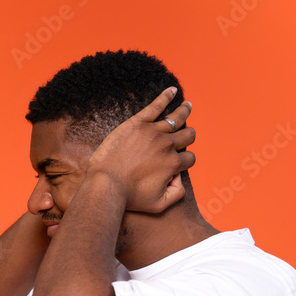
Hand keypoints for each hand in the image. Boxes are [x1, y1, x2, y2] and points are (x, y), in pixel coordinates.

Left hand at [85, 87, 195, 213]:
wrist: (105, 185)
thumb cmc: (128, 198)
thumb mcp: (159, 205)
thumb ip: (177, 193)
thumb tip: (180, 178)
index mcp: (173, 164)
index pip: (190, 158)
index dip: (185, 161)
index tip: (177, 163)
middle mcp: (166, 146)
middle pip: (188, 135)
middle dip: (189, 136)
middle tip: (186, 134)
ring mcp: (152, 132)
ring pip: (177, 118)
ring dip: (184, 111)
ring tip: (187, 105)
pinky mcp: (137, 123)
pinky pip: (156, 106)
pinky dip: (166, 96)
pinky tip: (172, 90)